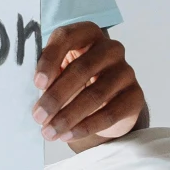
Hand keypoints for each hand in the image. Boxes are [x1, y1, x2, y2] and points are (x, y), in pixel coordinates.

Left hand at [32, 22, 146, 146]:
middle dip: (56, 96)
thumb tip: (34, 90)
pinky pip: (111, 113)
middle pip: (82, 68)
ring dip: (69, 116)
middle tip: (38, 116)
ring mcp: (126, 71)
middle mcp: (110, 48)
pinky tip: (68, 135)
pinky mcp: (135, 95)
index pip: (67, 37)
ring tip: (50, 132)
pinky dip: (87, 126)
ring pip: (96, 94)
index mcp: (87, 33)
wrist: (108, 102)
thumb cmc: (76, 80)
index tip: (37, 83)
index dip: (50, 59)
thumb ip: (48, 74)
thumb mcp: (60, 70)